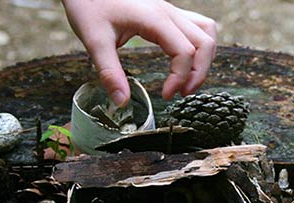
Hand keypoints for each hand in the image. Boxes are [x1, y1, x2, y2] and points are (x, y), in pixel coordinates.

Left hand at [62, 0, 216, 105]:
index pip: (184, 52)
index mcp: (155, 19)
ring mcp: (169, 10)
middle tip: (181, 94)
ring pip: (205, 32)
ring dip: (203, 58)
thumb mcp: (95, 41)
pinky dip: (198, 46)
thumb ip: (110, 72)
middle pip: (204, 43)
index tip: (165, 96)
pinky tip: (183, 62)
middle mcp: (168, 12)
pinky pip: (196, 26)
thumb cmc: (88, 6)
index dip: (180, 78)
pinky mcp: (165, 12)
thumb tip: (121, 102)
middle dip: (198, 73)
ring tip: (187, 81)